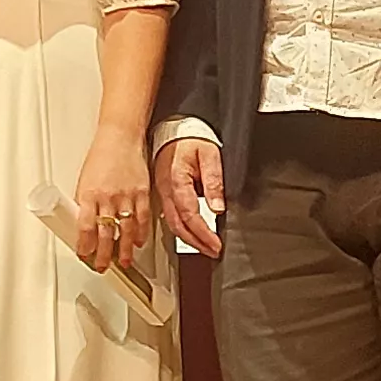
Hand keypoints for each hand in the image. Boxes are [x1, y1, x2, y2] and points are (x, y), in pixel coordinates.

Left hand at [66, 128, 151, 270]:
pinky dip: (141, 233)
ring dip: (125, 250)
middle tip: (102, 266)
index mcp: (88, 194)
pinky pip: (142, 219)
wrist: (120, 138)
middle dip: (103, 255)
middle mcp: (107, 197)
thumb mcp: (84, 180)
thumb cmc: (101, 157)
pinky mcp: (142, 193)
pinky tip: (139, 242)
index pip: (84, 228)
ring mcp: (126, 196)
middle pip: (105, 234)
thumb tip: (84, 225)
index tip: (84, 255)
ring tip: (124, 262)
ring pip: (125, 230)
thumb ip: (85, 203)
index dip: (85, 246)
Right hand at [150, 133, 225, 259]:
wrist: (174, 128)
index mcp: (177, 181)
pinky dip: (182, 230)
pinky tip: (191, 235)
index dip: (204, 234)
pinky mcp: (163, 193)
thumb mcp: (209, 154)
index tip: (216, 245)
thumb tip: (218, 207)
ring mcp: (162, 193)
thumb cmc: (191, 138)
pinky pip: (169, 217)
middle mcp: (166, 191)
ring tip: (205, 248)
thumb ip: (214, 181)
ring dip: (189, 240)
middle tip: (213, 252)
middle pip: (179, 226)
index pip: (190, 216)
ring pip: (172, 224)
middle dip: (196, 244)